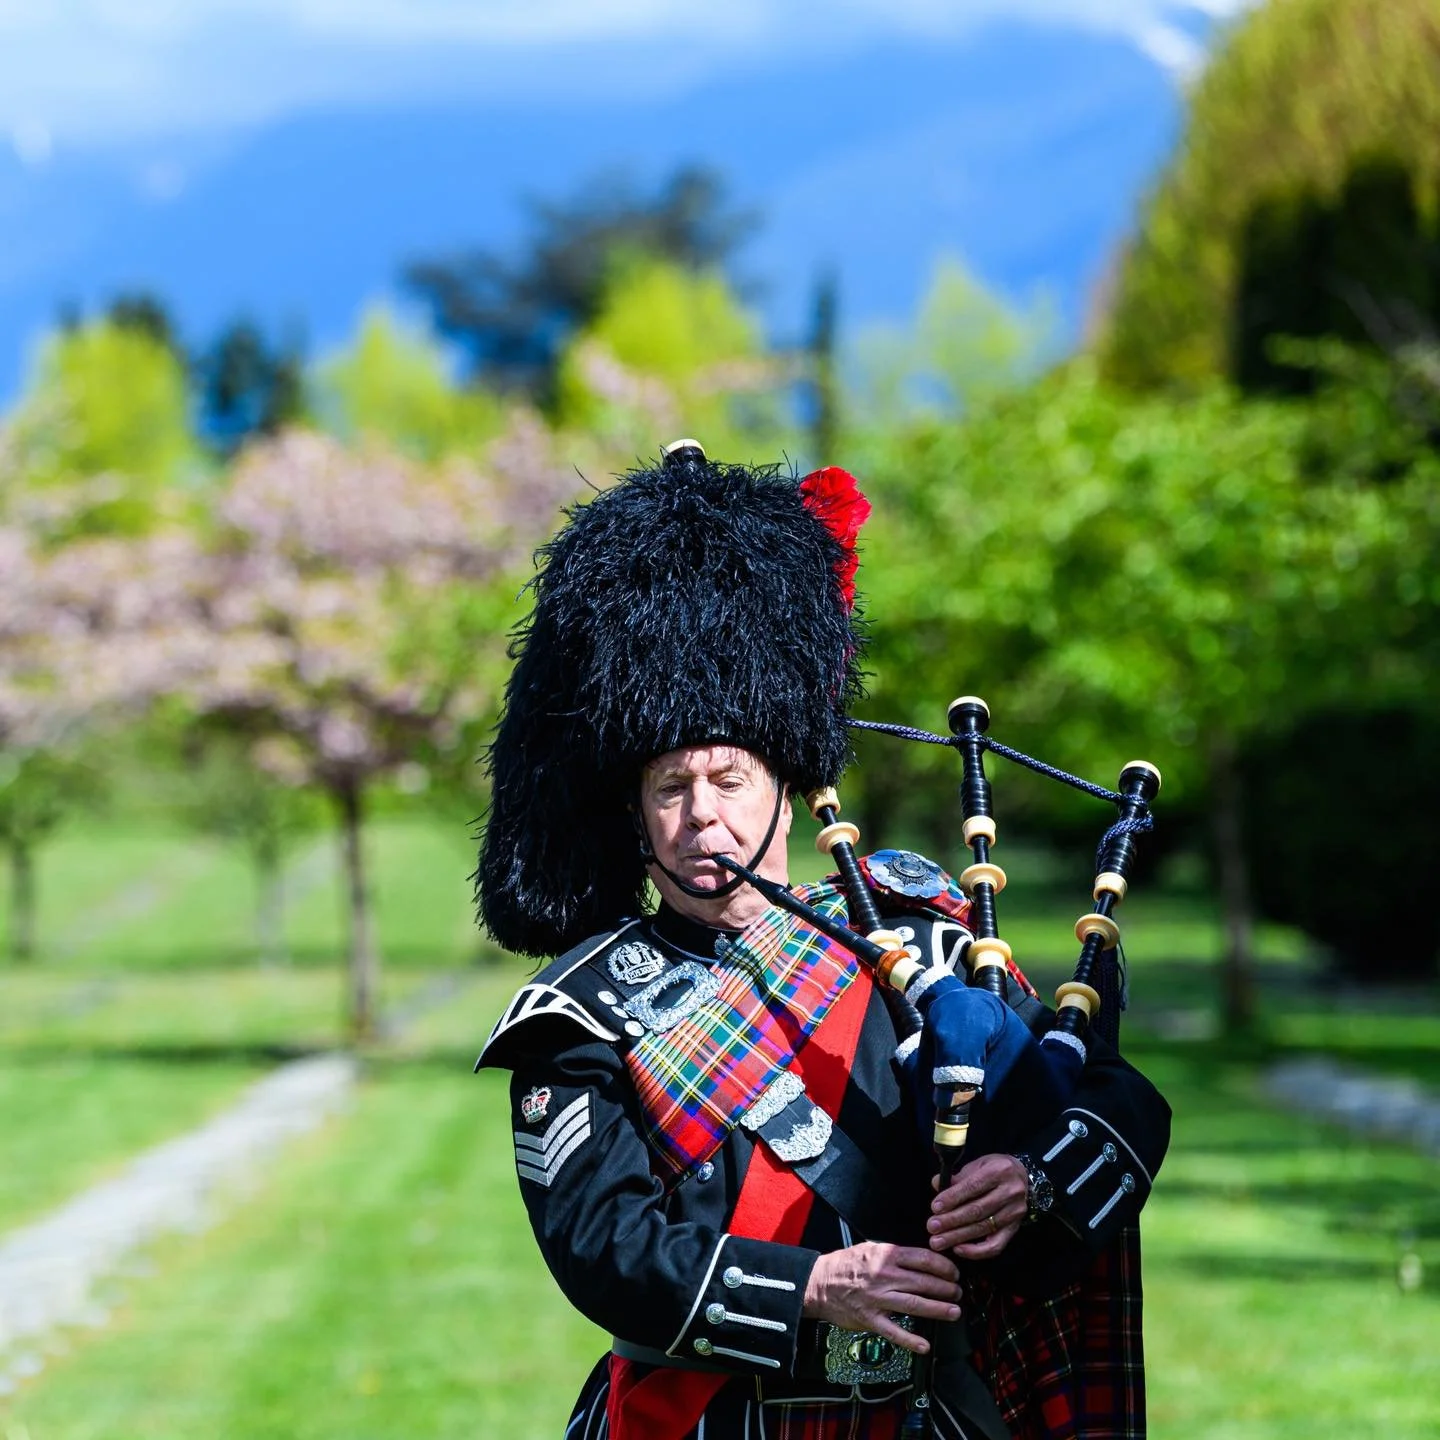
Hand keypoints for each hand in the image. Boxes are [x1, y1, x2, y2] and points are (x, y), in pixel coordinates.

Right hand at [802, 1242, 960, 1354]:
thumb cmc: (845, 1264)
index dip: (943, 1266)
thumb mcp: (870, 1248)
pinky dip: (910, 1340)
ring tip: (954, 1312)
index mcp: (886, 1255)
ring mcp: (877, 1299)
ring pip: (914, 1304)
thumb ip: (894, 1254)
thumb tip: (922, 1260)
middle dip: (946, 1288)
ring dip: (937, 1309)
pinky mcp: (870, 1319)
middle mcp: (884, 1276)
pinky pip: (893, 1331)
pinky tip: (925, 1345)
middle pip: (923, 1282)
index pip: (923, 1259)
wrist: (818, 1283)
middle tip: (958, 1292)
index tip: (954, 1272)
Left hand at [928, 1153, 1027, 1258]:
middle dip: (952, 1220)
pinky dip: (976, 1251)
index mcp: (999, 1171)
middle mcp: (1011, 1192)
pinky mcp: (1015, 1229)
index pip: (973, 1186)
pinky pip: (996, 1246)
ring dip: (958, 1237)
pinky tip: (958, 1249)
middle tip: (931, 1227)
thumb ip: (958, 1177)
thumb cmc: (993, 1170)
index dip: (953, 1198)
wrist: (1021, 1177)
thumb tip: (936, 1183)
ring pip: (984, 1228)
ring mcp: (1014, 1213)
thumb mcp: (977, 1165)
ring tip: (938, 1241)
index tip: (935, 1207)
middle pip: (978, 1210)